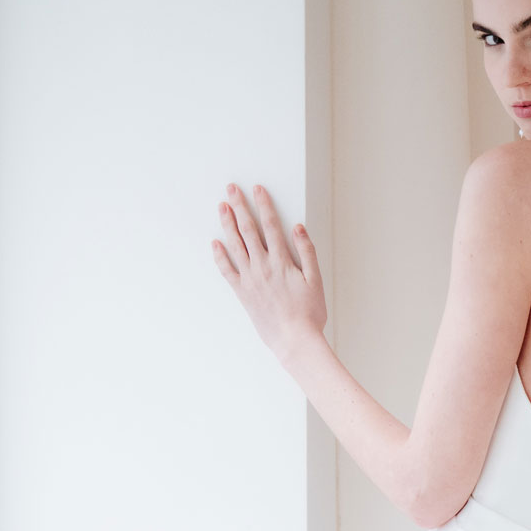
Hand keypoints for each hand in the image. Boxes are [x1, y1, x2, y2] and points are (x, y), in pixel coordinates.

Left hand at [211, 183, 326, 356]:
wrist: (294, 340)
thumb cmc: (309, 314)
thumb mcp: (316, 281)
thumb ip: (307, 252)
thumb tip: (298, 228)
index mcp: (282, 261)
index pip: (270, 225)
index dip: (263, 205)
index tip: (257, 189)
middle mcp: (262, 266)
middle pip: (248, 230)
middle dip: (240, 206)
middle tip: (232, 189)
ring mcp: (250, 279)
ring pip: (235, 245)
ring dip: (227, 224)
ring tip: (222, 207)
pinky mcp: (242, 293)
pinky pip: (227, 270)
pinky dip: (220, 255)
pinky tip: (215, 243)